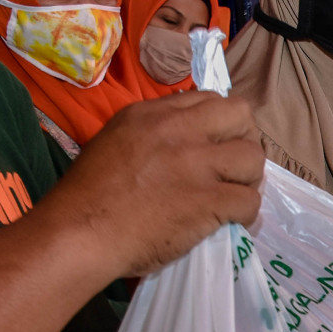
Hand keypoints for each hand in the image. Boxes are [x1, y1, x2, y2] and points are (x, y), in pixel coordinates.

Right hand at [39, 92, 264, 278]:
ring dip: (249, 178)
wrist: (79, 233)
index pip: (209, 98)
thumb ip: (155, 133)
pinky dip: (246, 215)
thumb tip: (190, 138)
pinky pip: (250, 201)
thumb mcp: (117, 141)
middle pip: (241, 115)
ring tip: (234, 195)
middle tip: (234, 167)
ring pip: (253, 157)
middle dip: (245, 139)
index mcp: (153, 114)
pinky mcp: (208, 200)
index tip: (217, 145)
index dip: (221, 123)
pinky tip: (232, 222)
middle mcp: (179, 131)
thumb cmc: (88, 196)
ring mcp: (196, 164)